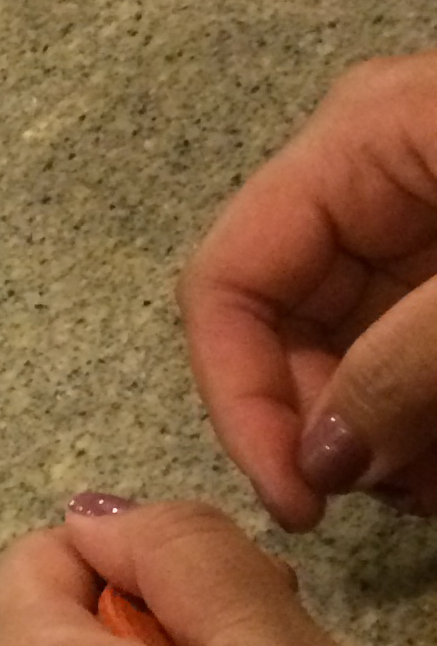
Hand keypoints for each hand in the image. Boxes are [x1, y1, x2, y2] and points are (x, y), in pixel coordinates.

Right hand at [179, 53, 436, 527]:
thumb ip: (403, 371)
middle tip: (376, 501)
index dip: (239, 397)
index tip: (296, 499)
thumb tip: (320, 464)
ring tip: (424, 489)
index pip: (227, 281)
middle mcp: (370, 173)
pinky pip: (408, 339)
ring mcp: (422, 210)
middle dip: (318, 423)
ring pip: (349, 342)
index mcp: (355, 144)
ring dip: (373, 431)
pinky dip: (417, 409)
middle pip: (282, 320)